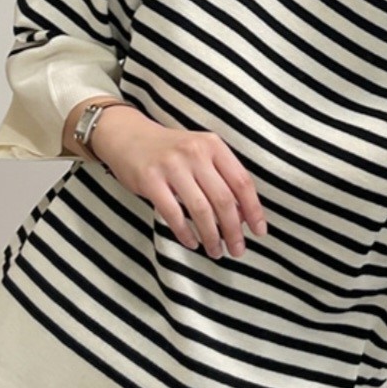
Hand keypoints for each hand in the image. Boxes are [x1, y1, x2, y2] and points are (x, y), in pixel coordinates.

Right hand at [91, 107, 268, 258]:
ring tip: (216, 251)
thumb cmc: (170, 151)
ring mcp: (171, 166)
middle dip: (234, 230)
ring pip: (201, 210)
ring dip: (211, 236)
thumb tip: (244, 215)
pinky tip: (191, 242)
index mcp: (213, 145)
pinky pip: (173, 214)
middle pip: (223, 199)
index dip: (253, 210)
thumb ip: (222, 177)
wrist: (128, 136)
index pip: (242, 181)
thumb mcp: (200, 154)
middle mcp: (195, 152)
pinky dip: (185, 233)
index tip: (259, 232)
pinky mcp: (150, 180)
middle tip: (238, 250)